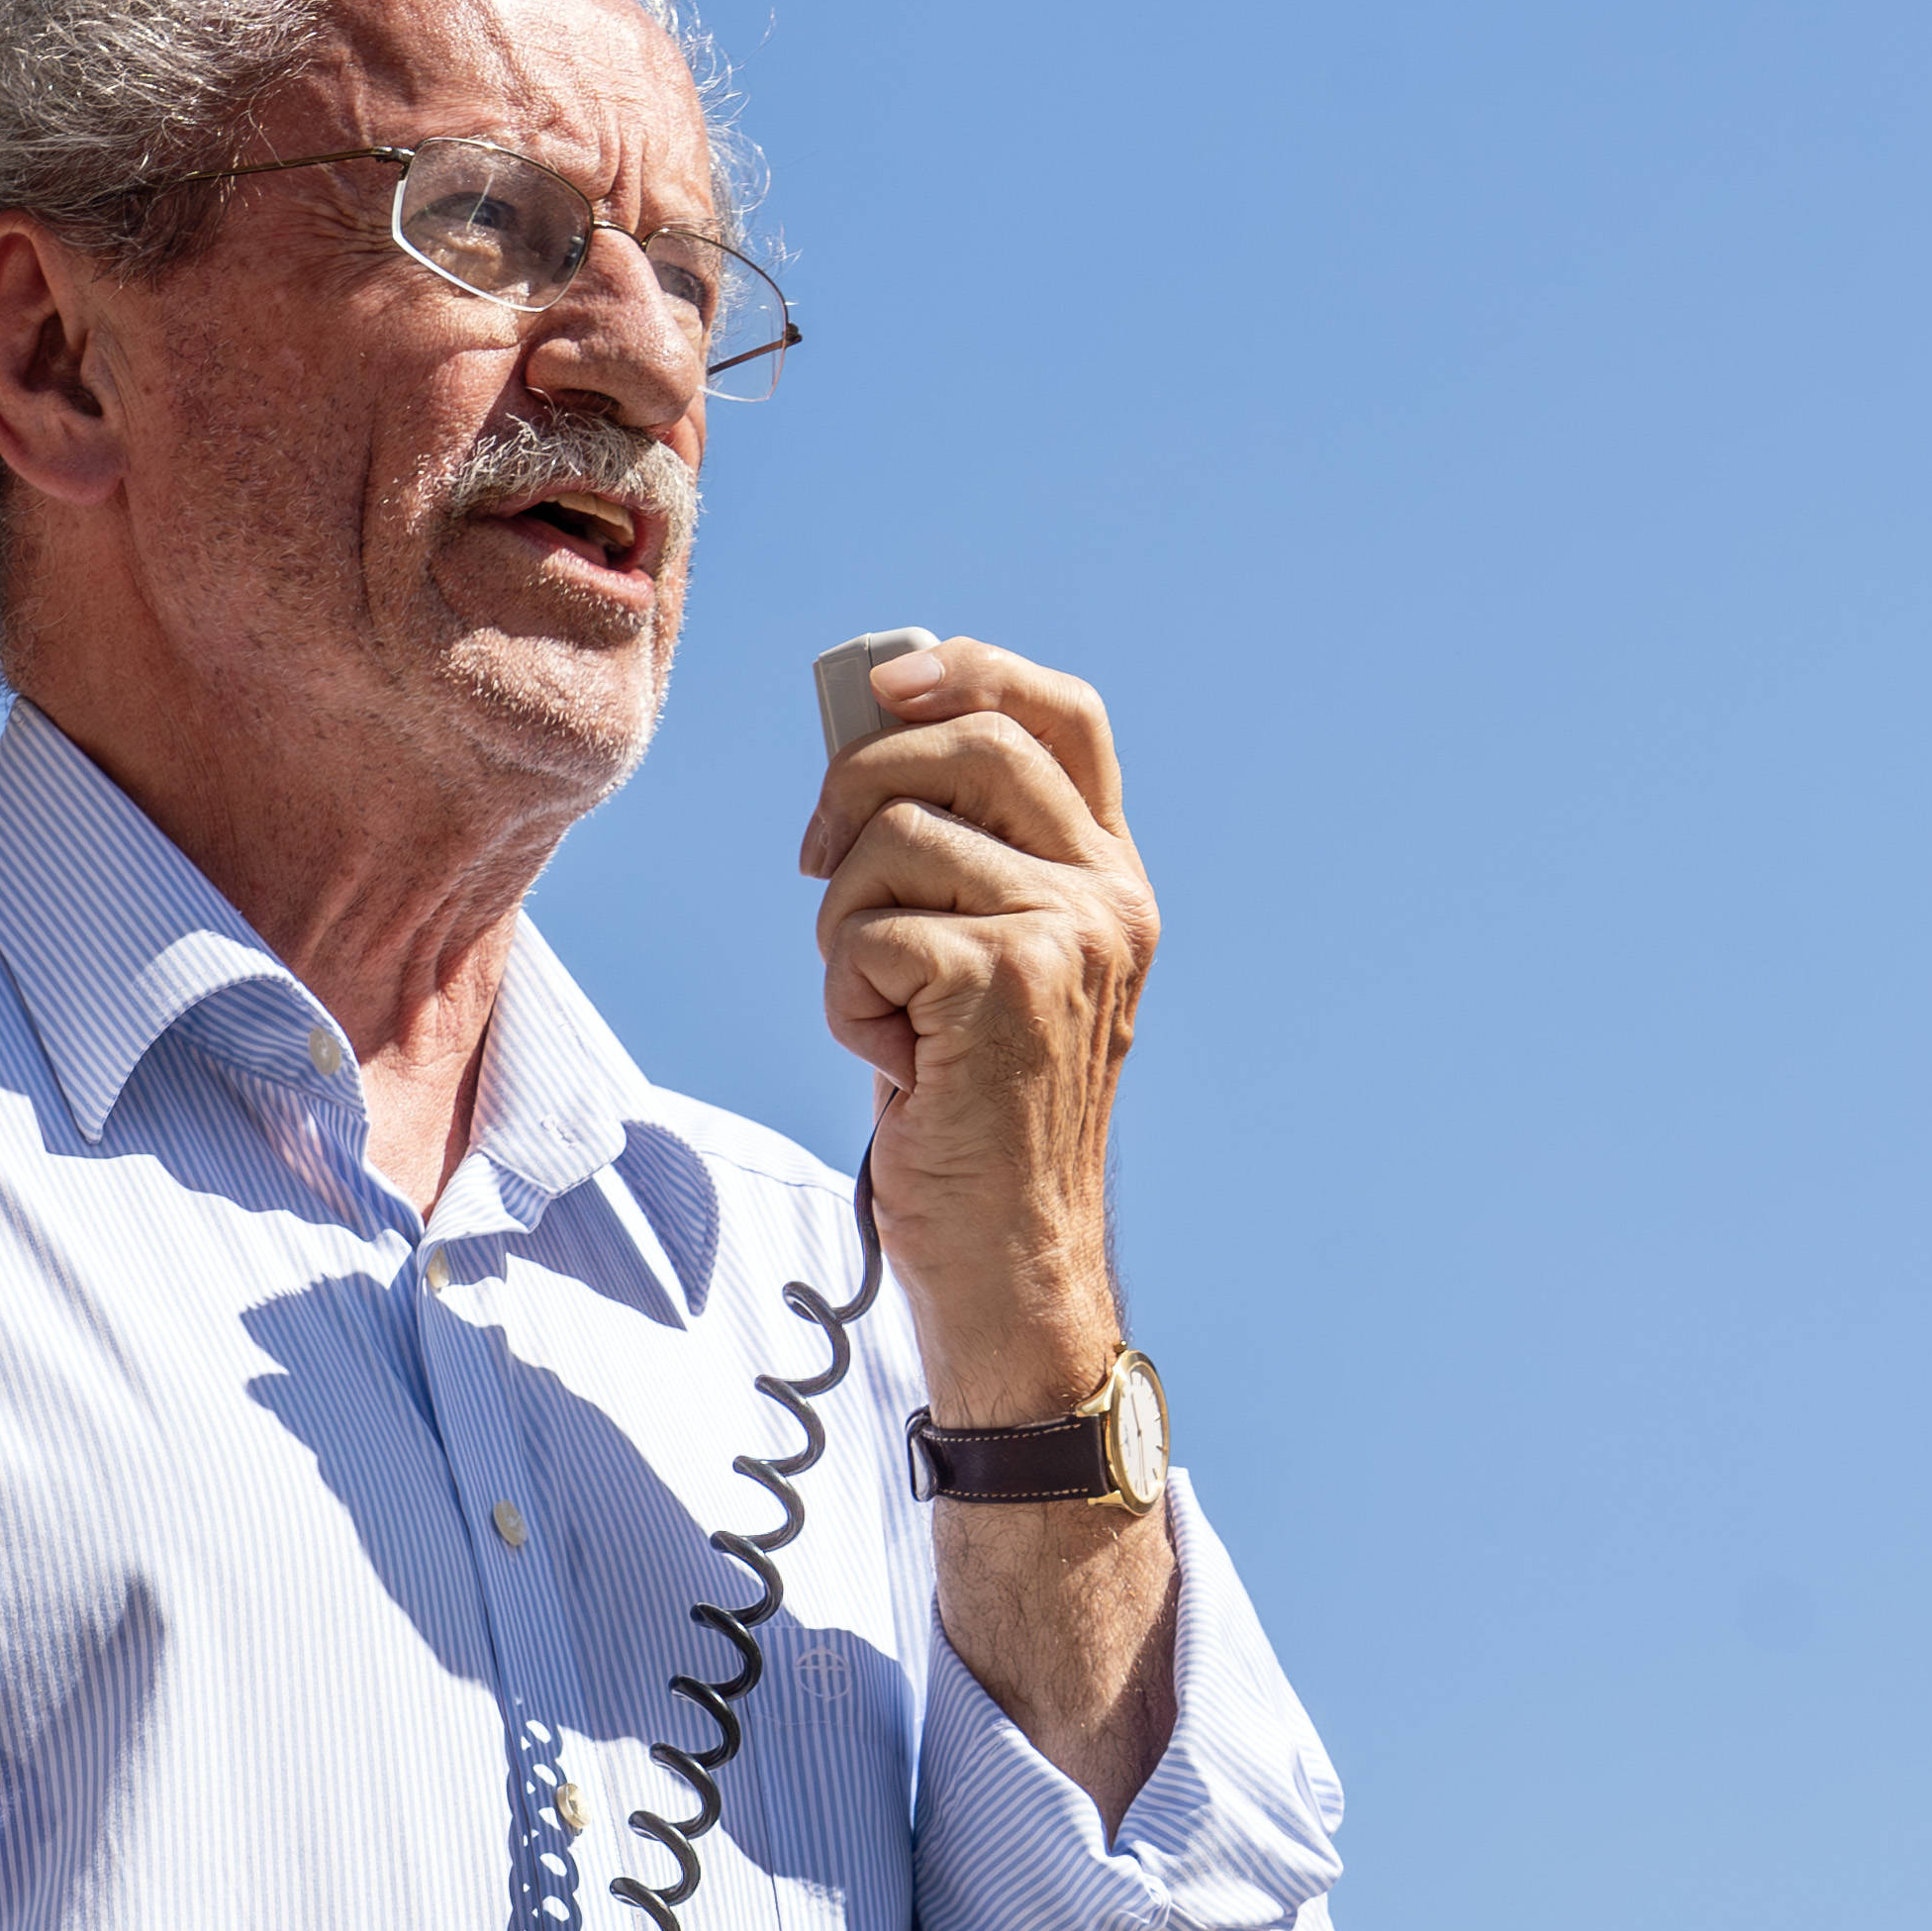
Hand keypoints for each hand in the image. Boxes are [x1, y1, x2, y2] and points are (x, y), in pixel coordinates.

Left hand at [798, 637, 1155, 1413]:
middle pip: (961, 743)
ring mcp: (1070, 935)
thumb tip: (864, 731)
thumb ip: (955, 855)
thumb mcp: (979, 964)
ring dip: (844, 929)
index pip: (1062, 713)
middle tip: (820, 872)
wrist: (1010, 1260)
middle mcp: (1110, 896)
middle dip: (856, 794)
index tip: (884, 687)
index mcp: (1110, 878)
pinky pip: (865, 931)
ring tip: (884, 1013)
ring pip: (894, 839)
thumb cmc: (971, 1117)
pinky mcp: (1009, 982)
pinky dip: (843, 1001)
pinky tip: (890, 1064)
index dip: (969, 670)